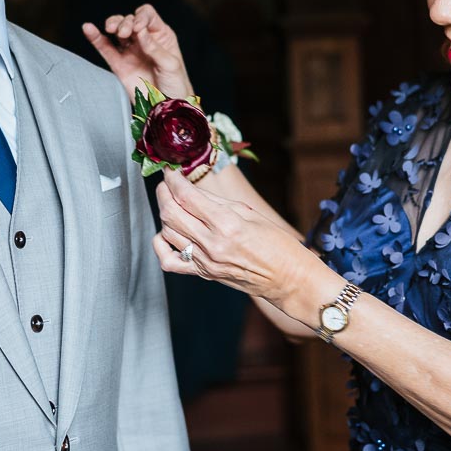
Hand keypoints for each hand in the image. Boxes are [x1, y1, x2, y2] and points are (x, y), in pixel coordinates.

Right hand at [83, 4, 193, 100]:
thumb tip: (140, 31)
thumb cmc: (175, 85)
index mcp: (160, 35)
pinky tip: (88, 29)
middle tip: (124, 32)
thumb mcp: (170, 65)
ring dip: (113, 25)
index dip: (140, 17)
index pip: (147, 16)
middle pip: (130, 20)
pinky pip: (105, 48)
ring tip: (111, 29)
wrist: (166, 108)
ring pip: (117, 30)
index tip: (138, 27)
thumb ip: (154, 48)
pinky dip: (96, 38)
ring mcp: (130, 51)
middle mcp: (144, 40)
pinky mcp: (118, 64)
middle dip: (125, 22)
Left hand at [151, 168, 317, 309]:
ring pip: (168, 232)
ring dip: (164, 213)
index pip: (187, 196)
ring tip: (172, 203)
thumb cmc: (277, 244)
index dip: (174, 180)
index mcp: (227, 224)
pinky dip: (162, 245)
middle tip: (167, 184)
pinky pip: (169, 261)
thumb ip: (216, 201)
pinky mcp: (204, 274)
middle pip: (171, 213)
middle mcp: (212, 244)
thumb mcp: (249, 212)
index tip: (171, 171)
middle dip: (164, 193)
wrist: (288, 279)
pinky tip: (168, 234)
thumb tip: (192, 189)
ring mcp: (206, 262)